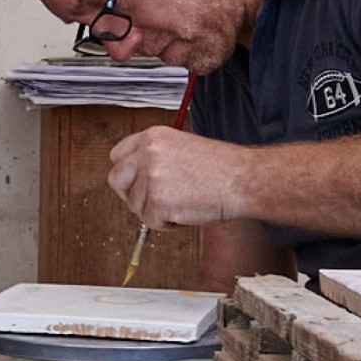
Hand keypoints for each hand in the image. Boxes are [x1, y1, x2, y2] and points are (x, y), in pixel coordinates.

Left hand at [107, 128, 248, 228]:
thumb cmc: (223, 167)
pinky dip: (167, 224)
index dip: (127, 173)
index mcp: (152, 137)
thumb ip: (156, 158)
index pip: (117, 155)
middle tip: (153, 201)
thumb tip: (138, 178)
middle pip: (116, 179)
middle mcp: (147, 153)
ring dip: (155, 211)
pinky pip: (150, 222)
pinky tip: (186, 212)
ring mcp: (151, 177)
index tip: (137, 183)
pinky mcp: (158, 201)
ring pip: (134, 205)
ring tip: (182, 203)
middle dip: (131, 194)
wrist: (244, 179)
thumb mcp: (183, 147)